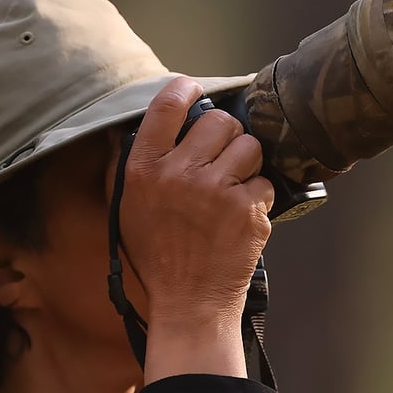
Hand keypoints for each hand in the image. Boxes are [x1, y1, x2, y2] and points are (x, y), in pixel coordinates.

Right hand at [118, 77, 273, 380]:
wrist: (189, 303)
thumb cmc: (158, 256)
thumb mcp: (127, 209)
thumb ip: (133, 164)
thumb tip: (143, 123)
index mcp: (144, 170)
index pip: (167, 106)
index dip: (184, 89)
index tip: (192, 89)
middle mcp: (179, 174)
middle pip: (220, 121)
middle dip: (225, 136)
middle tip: (219, 159)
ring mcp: (216, 191)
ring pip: (249, 146)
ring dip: (246, 163)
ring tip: (232, 188)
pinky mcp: (248, 209)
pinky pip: (265, 181)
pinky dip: (258, 197)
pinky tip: (240, 216)